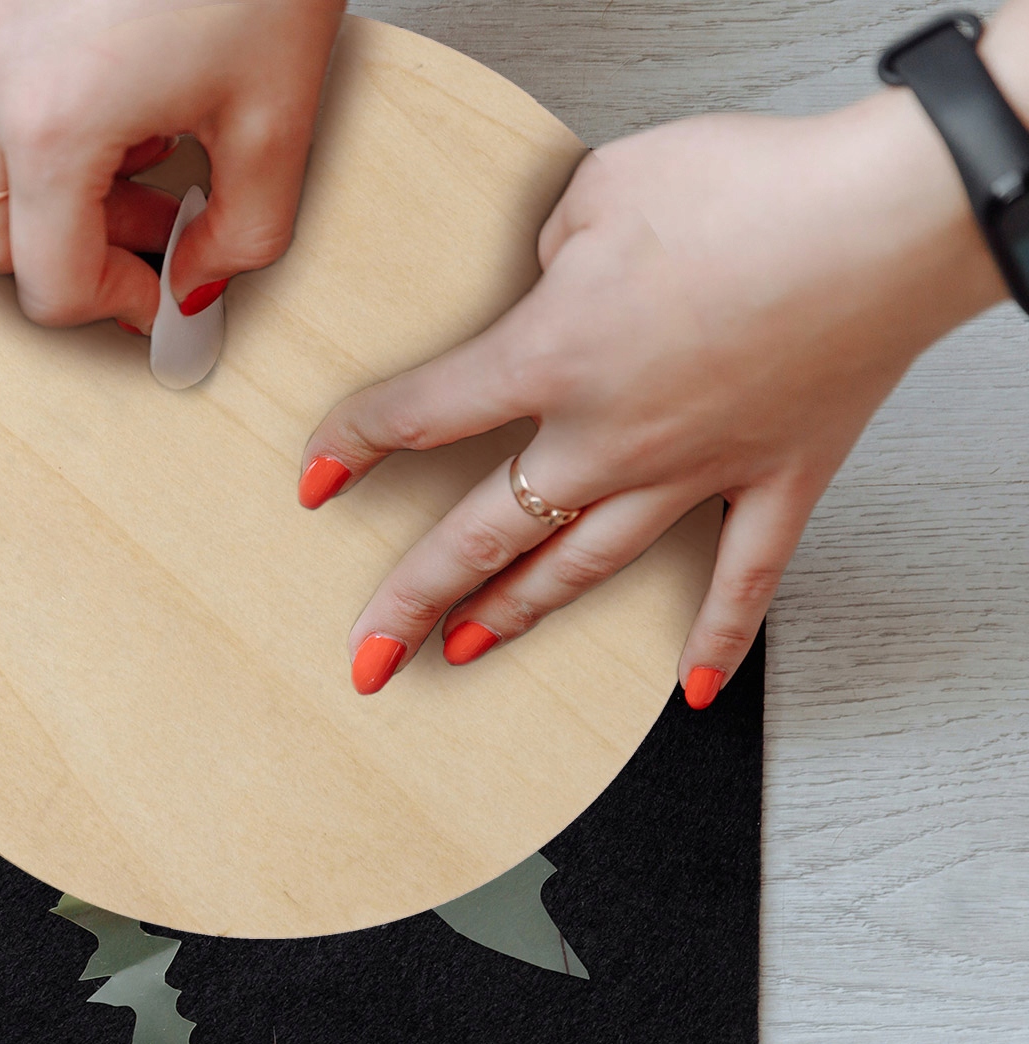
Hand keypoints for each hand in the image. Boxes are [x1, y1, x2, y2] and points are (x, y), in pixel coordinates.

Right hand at [0, 0, 343, 331]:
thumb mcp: (275, 123)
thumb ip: (239, 240)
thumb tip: (198, 289)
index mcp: (54, 124)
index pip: (51, 284)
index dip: (116, 309)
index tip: (158, 301)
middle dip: (79, 258)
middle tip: (156, 234)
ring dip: (43, 205)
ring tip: (130, 167)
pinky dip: (21, 144)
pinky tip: (100, 114)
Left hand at [300, 89, 1008, 702]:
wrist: (893, 212)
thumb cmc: (754, 188)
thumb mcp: (605, 190)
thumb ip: (548, 249)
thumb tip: (542, 282)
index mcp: (551, 359)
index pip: (423, 414)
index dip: (354, 445)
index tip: (314, 476)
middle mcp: (607, 439)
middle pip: (480, 535)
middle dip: (409, 600)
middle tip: (366, 654)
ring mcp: (692, 473)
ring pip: (580, 569)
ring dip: (515, 616)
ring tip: (466, 652)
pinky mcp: (775, 482)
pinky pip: (741, 583)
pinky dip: (717, 641)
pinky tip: (689, 689)